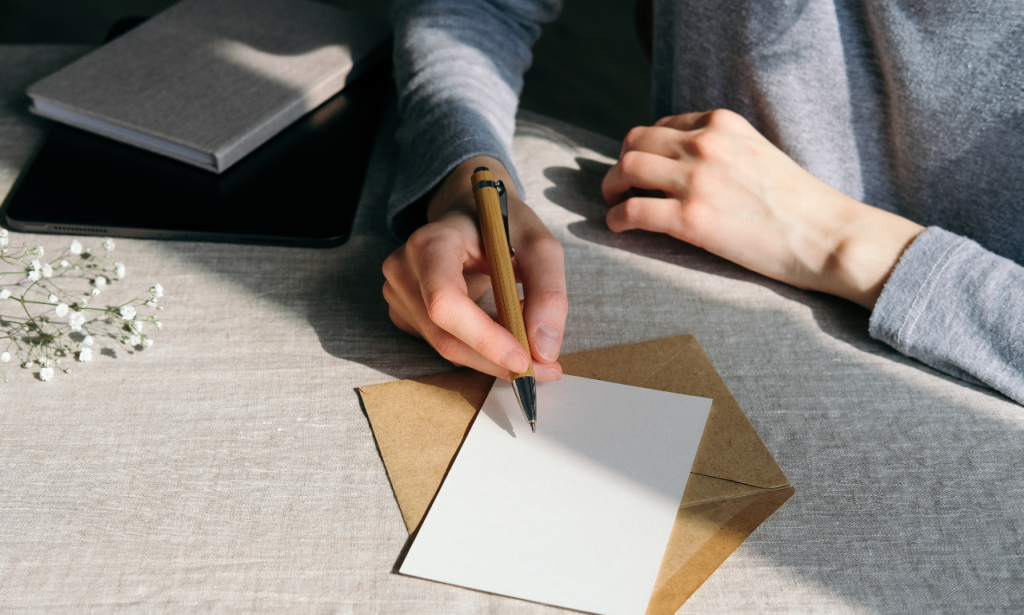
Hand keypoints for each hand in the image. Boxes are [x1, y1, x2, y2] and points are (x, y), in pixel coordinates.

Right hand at [383, 156, 566, 380]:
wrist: (469, 212)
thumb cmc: (503, 224)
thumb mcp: (539, 245)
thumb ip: (548, 292)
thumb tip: (545, 350)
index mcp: (431, 243)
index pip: (446, 302)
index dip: (484, 338)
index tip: (525, 358)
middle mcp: (404, 269)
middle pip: (446, 337)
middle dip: (497, 360)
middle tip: (545, 368)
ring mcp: (398, 293)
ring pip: (447, 347)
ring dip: (492, 355)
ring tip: (528, 337)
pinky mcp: (404, 312)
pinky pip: (443, 344)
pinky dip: (478, 349)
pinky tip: (500, 329)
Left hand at [602, 110, 923, 308]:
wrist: (826, 235)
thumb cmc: (797, 204)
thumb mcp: (757, 153)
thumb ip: (721, 150)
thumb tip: (684, 164)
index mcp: (721, 123)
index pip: (662, 125)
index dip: (644, 147)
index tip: (642, 167)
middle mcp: (704, 144)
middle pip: (635, 142)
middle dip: (620, 164)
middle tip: (618, 185)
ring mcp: (696, 180)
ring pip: (627, 170)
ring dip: (611, 187)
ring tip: (613, 203)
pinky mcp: (691, 219)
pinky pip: (632, 211)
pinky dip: (616, 218)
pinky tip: (618, 227)